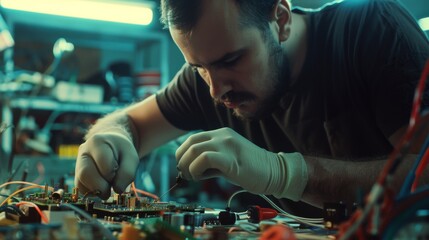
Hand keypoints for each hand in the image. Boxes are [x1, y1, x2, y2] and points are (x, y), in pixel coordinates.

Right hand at [74, 132, 138, 198]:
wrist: (112, 146)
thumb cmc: (122, 152)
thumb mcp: (131, 157)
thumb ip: (128, 173)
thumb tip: (117, 190)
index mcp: (97, 142)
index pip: (102, 163)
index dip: (112, 173)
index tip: (118, 172)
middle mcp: (83, 152)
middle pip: (85, 173)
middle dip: (101, 186)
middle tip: (112, 188)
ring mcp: (78, 164)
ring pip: (80, 184)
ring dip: (97, 191)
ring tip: (108, 186)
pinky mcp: (77, 175)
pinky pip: (80, 189)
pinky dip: (93, 192)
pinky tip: (102, 186)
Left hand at [176, 128, 307, 199]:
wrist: (274, 172)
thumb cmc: (250, 169)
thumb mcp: (226, 160)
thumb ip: (209, 161)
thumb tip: (188, 169)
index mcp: (221, 134)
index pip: (192, 139)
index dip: (182, 154)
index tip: (184, 168)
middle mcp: (223, 135)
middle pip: (190, 143)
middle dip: (182, 161)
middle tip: (185, 175)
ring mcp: (227, 145)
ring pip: (194, 150)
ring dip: (187, 167)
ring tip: (193, 177)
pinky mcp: (231, 158)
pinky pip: (205, 159)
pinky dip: (196, 170)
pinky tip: (200, 178)